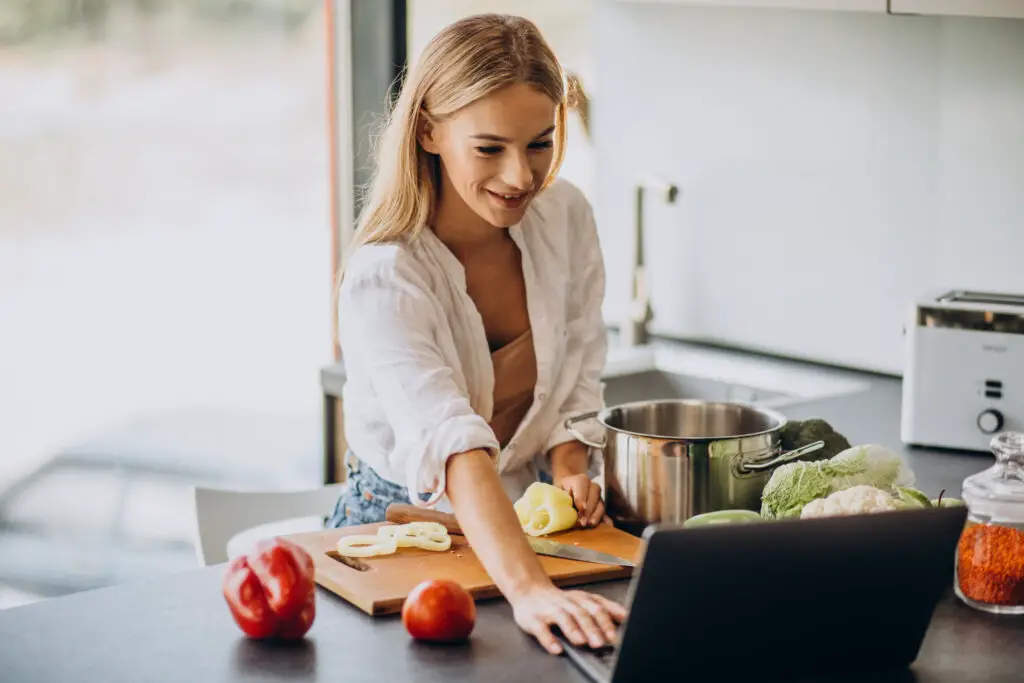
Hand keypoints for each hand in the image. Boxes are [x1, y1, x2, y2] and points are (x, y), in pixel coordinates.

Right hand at [509, 582, 625, 654]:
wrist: (528, 591)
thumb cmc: (559, 600)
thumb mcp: (583, 599)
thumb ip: (605, 607)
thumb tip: (626, 616)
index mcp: (580, 599)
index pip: (596, 607)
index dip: (606, 621)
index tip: (614, 635)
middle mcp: (566, 603)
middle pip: (581, 613)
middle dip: (592, 628)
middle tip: (601, 642)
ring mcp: (549, 610)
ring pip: (563, 618)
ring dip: (573, 630)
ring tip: (581, 642)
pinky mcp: (534, 619)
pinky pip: (541, 629)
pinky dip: (549, 639)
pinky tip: (556, 648)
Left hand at [554, 473, 605, 526]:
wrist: (568, 489)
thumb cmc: (560, 491)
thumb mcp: (556, 491)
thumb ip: (557, 497)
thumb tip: (554, 509)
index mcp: (580, 479)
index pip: (582, 484)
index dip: (582, 497)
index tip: (581, 508)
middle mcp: (592, 486)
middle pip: (594, 495)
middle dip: (588, 510)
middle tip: (582, 522)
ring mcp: (598, 497)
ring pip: (601, 505)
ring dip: (596, 516)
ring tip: (589, 524)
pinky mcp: (601, 507)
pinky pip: (606, 513)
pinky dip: (606, 520)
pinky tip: (606, 526)